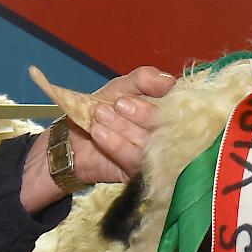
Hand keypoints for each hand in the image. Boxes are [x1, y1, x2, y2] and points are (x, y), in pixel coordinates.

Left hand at [22, 66, 174, 209]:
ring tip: (100, 114)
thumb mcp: (121, 87)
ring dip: (122, 127)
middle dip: (140, 114)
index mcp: (168, 112)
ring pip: (148, 143)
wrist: (74, 138)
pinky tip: (98, 132)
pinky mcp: (139, 172)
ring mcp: (155, 156)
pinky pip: (134, 160)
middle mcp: (166, 135)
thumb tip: (170, 81)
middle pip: (166, 127)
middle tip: (117, 104)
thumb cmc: (103, 109)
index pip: (177, 107)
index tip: (129, 97)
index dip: (159, 101)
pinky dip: (116, 144)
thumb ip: (144, 79)